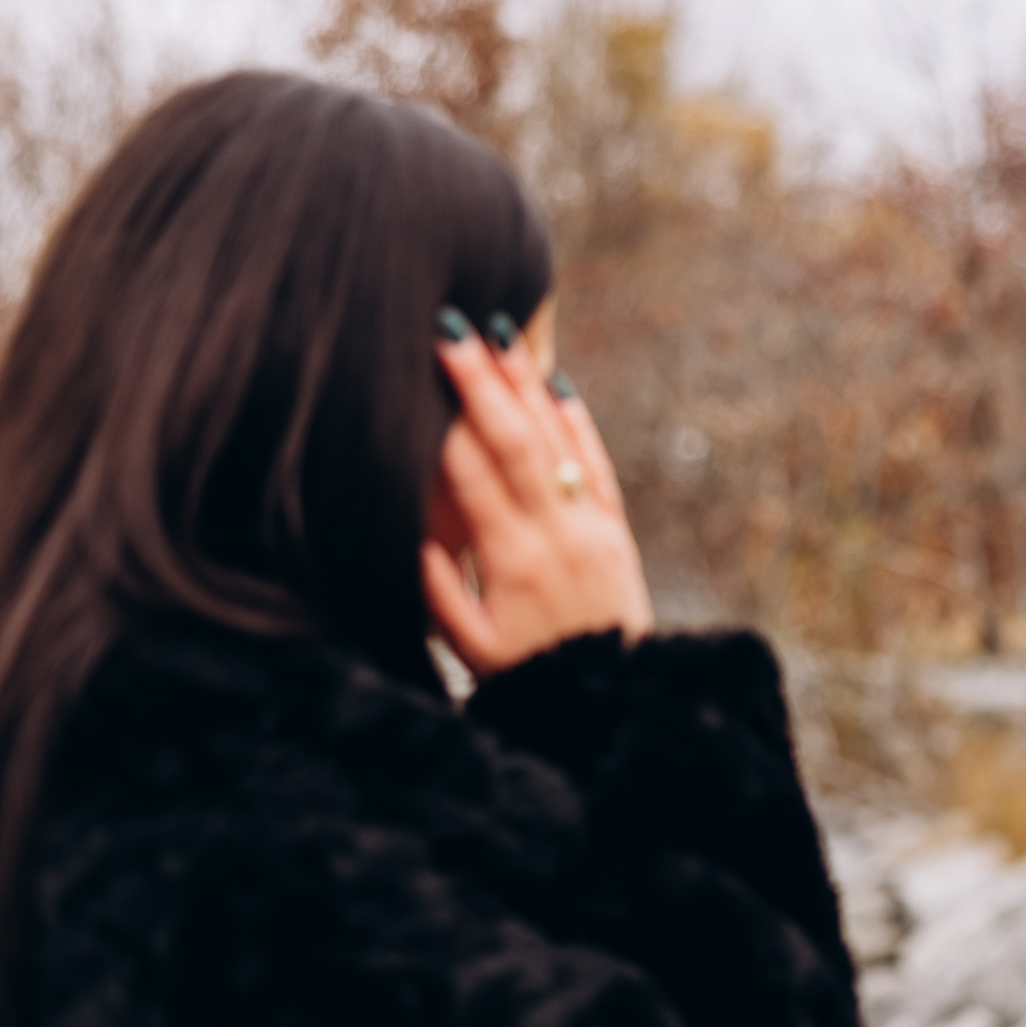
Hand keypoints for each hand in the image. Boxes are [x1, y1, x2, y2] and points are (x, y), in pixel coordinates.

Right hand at [425, 311, 653, 674]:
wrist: (612, 697)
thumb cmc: (529, 674)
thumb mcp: (470, 646)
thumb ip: (436, 592)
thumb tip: (409, 536)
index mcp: (512, 562)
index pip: (471, 478)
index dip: (443, 425)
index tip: (417, 376)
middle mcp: (555, 535)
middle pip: (514, 444)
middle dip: (481, 383)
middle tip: (452, 329)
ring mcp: (591, 527)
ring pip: (558, 442)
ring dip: (527, 385)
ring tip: (500, 334)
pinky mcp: (616, 529)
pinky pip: (595, 465)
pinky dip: (577, 423)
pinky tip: (556, 385)